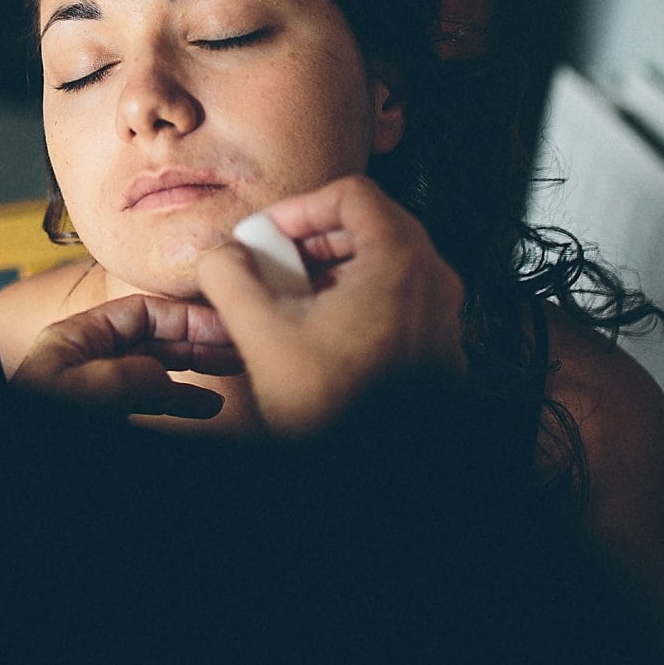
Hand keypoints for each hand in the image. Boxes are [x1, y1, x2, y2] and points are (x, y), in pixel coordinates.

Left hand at [12, 293, 244, 419]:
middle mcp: (92, 356)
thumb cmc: (41, 412)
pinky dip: (183, 399)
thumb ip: (127, 376)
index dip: (184, 317)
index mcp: (78, 337)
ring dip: (199, 367)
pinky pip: (153, 399)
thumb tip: (166, 376)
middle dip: (199, 340)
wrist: (27, 466)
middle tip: (239, 344)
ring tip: (234, 366)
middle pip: (156, 336)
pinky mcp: (109, 412)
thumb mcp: (82, 391)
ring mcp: (102, 384)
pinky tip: (208, 405)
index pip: (141, 312)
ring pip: (160, 367)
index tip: (221, 326)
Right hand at [197, 175, 465, 435]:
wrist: (379, 472)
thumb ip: (229, 278)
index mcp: (401, 261)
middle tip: (274, 267)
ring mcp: (443, 315)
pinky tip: (322, 335)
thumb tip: (220, 255)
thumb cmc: (335, 407)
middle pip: (370, 224)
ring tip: (292, 304)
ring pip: (384, 263)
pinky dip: (358, 300)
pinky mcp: (440, 346)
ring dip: (332, 271)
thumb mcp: (262, 335)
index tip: (268, 237)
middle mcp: (435, 280)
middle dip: (312, 240)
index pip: (351, 193)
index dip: (300, 207)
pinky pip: (398, 299)